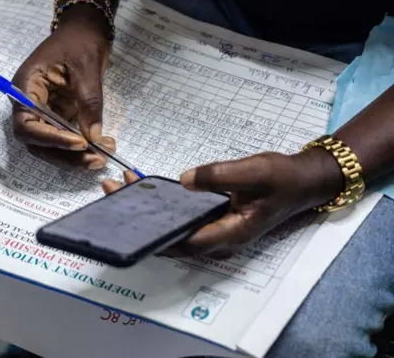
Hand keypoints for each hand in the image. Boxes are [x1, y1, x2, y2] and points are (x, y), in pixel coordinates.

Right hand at [12, 6, 115, 168]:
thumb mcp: (86, 67)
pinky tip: (104, 146)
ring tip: (105, 155)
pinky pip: (65, 138)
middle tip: (97, 158)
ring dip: (76, 156)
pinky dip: (83, 147)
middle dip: (66, 154)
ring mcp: (43, 112)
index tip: (79, 143)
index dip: (50, 139)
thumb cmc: (80, 41)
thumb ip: (89, 102)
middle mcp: (29, 104)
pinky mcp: (58, 116)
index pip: (26, 124)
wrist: (85, 30)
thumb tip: (93, 136)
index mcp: (26, 87)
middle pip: (37, 142)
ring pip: (51, 146)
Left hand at [102, 149, 342, 257]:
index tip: (128, 222)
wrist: (301, 180)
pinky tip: (146, 188)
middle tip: (113, 193)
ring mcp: (215, 230)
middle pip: (174, 238)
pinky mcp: (212, 219)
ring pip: (175, 228)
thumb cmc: (281, 178)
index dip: (156, 236)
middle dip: (142, 220)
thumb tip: (184, 180)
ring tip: (122, 186)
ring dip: (149, 211)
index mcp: (230, 233)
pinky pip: (183, 218)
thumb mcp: (254, 171)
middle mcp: (219, 238)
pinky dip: (163, 205)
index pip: (186, 243)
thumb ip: (220, 176)